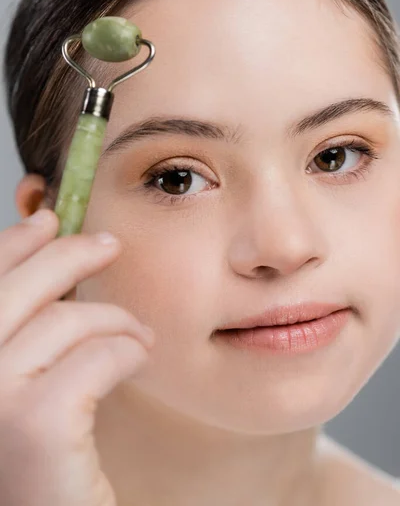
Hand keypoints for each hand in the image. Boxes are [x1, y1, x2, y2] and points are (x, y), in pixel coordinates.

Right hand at [0, 209, 153, 505]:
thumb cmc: (45, 460)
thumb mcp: (24, 383)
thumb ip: (27, 329)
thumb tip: (46, 249)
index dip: (11, 245)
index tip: (46, 219)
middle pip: (16, 290)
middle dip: (67, 256)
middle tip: (109, 244)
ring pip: (64, 321)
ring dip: (114, 319)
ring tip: (140, 333)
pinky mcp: (36, 424)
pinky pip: (95, 356)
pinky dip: (125, 350)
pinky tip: (139, 357)